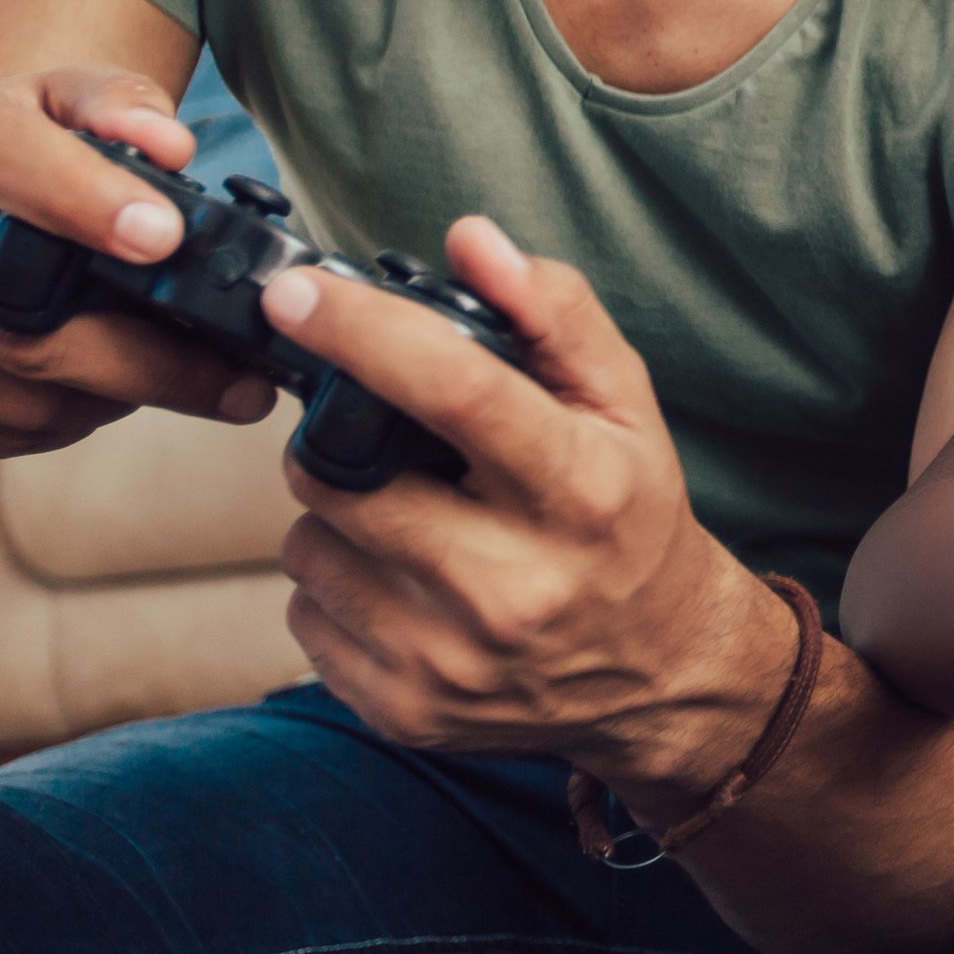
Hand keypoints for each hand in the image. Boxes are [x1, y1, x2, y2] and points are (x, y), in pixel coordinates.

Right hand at [0, 68, 275, 460]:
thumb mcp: (49, 116)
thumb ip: (115, 105)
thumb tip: (170, 144)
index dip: (82, 195)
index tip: (165, 236)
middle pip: (24, 322)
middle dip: (149, 360)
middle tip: (239, 382)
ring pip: (18, 396)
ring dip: (108, 397)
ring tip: (145, 373)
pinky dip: (55, 425)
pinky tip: (72, 392)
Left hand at [265, 218, 791, 795]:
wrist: (659, 669)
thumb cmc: (630, 514)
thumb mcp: (625, 402)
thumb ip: (554, 312)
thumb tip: (470, 242)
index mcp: (581, 491)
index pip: (455, 392)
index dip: (363, 332)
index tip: (294, 293)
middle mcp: (517, 585)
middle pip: (345, 477)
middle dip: (332, 440)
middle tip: (374, 440)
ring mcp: (453, 659)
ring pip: (309, 546)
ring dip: (334, 515)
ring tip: (401, 514)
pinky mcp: (404, 711)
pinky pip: (306, 616)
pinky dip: (335, 585)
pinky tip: (399, 579)